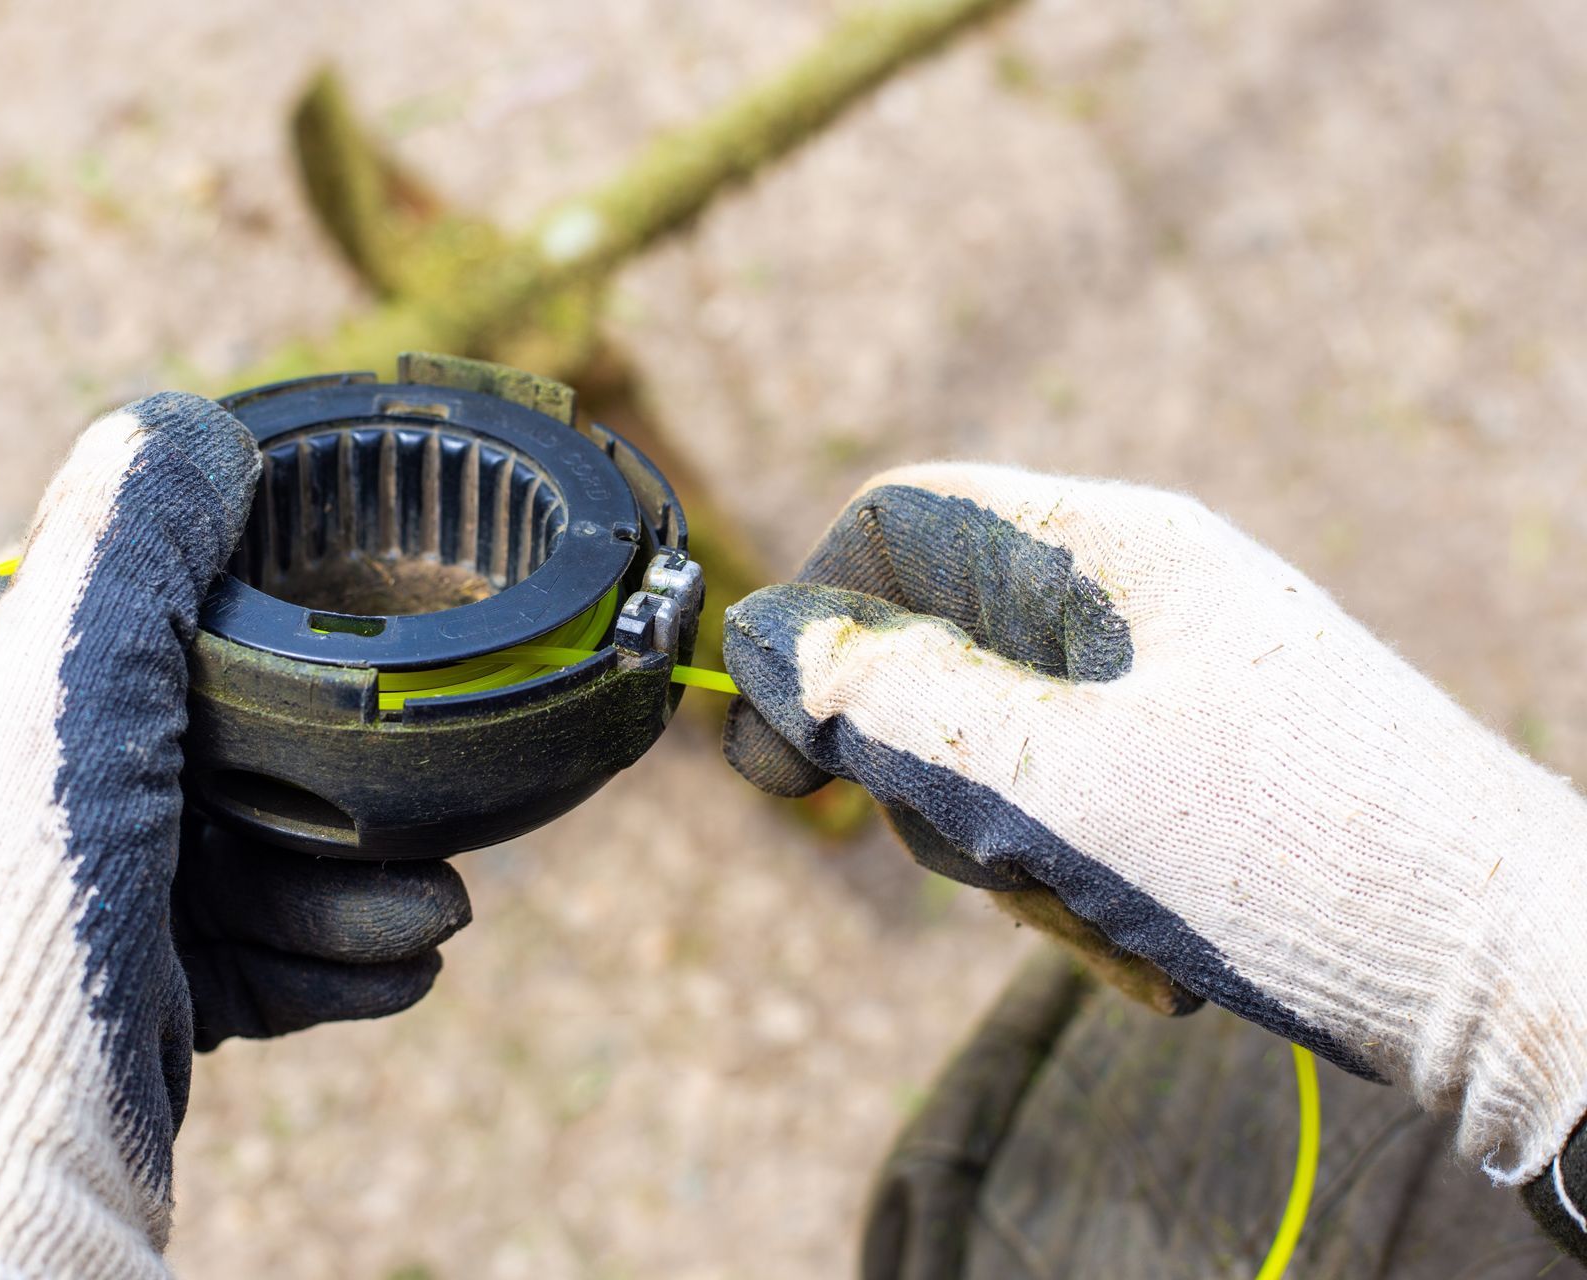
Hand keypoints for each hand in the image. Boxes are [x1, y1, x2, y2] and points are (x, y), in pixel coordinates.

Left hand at [0, 393, 467, 1279]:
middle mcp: (32, 780)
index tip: (355, 620)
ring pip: (257, 849)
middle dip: (343, 782)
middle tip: (437, 809)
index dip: (255, 600)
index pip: (141, 596)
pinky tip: (394, 970)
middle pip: (230, 736)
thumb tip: (198, 424)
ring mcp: (85, 888)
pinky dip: (328, 955)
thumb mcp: (67, 676)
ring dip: (355, 882)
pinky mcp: (131, 983)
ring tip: (435, 916)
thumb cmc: (15, 907)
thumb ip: (132, 537)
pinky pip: (256, 943)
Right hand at [721, 462, 1586, 1259]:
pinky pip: (1068, 809)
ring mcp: (1167, 685)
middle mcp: (1133, 597)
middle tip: (985, 862)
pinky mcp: (1195, 771)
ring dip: (1006, 855)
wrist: (1513, 979)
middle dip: (926, 775)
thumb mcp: (1058, 784)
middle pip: (932, 646)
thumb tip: (754, 647)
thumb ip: (892, 706)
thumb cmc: (1296, 858)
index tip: (772, 754)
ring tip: (1099, 922)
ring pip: (992, 746)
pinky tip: (1145, 955)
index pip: (897, 524)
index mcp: (1106, 549)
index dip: (814, 626)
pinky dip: (1076, 886)